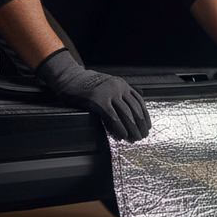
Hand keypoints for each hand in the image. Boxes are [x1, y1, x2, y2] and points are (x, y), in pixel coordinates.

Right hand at [36, 49, 150, 140]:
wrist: (69, 77)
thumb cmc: (87, 84)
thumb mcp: (109, 85)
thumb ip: (122, 94)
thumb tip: (137, 104)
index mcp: (123, 85)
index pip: (139, 102)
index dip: (145, 116)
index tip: (147, 126)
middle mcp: (119, 88)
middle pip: (135, 110)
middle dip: (140, 125)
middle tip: (143, 135)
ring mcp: (108, 94)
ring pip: (126, 114)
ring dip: (132, 129)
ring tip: (135, 138)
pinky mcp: (98, 101)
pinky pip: (113, 117)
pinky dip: (119, 128)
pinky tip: (122, 135)